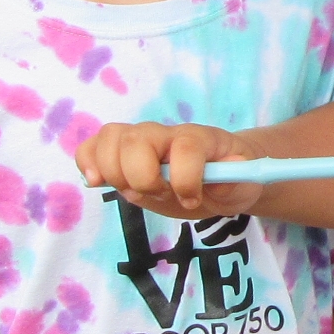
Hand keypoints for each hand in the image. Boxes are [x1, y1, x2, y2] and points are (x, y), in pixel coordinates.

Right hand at [75, 121, 261, 218]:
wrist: (220, 177)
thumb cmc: (232, 178)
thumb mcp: (246, 183)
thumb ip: (240, 175)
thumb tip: (234, 165)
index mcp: (198, 139)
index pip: (184, 147)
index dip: (185, 179)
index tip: (192, 200)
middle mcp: (165, 134)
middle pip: (135, 140)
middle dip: (143, 178)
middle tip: (160, 196)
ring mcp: (139, 141)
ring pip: (109, 139)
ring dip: (115, 174)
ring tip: (135, 193)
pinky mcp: (119, 156)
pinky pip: (90, 148)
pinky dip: (87, 164)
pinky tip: (99, 182)